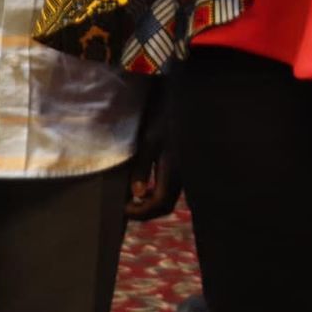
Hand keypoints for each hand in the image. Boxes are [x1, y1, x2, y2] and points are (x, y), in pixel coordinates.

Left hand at [124, 86, 180, 220]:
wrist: (189, 100)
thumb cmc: (166, 118)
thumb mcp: (150, 141)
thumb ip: (143, 168)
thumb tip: (137, 194)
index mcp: (173, 171)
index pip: (160, 203)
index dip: (141, 212)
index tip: (123, 209)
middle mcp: (183, 175)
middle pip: (167, 204)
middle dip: (147, 210)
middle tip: (128, 205)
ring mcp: (186, 170)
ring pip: (171, 196)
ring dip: (153, 200)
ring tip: (136, 194)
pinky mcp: (185, 164)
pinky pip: (173, 186)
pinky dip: (160, 190)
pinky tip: (150, 181)